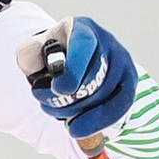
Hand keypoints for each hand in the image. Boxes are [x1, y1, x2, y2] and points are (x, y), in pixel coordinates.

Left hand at [21, 15, 137, 146]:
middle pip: (94, 76)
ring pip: (104, 94)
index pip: (84, 43)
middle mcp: (106, 41)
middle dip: (67, 98)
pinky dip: (97, 122)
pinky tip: (77, 130)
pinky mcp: (128, 81)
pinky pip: (119, 106)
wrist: (66, 61)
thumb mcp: (31, 51)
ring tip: (54, 110)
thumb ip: (29, 54)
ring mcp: (121, 61)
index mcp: (81, 28)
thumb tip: (37, 66)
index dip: (73, 69)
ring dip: (76, 111)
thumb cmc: (47, 57)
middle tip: (44, 103)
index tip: (59, 89)